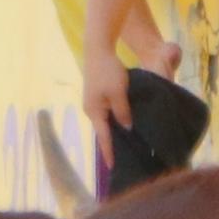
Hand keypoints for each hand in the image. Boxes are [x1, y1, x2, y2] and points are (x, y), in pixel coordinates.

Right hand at [80, 44, 134, 164]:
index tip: (112, 167)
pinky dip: (114, 120)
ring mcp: (93, 102)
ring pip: (105, 121)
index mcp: (94, 111)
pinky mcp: (97, 95)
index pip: (103, 137)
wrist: (98, 50)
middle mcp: (91, 110)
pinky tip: (122, 123)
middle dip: (111, 144)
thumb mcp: (119, 93)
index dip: (108, 152)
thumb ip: (122, 112)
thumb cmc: (108, 71)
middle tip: (122, 159)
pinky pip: (106, 113)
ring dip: (114, 131)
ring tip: (125, 143)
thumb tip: (127, 128)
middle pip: (103, 131)